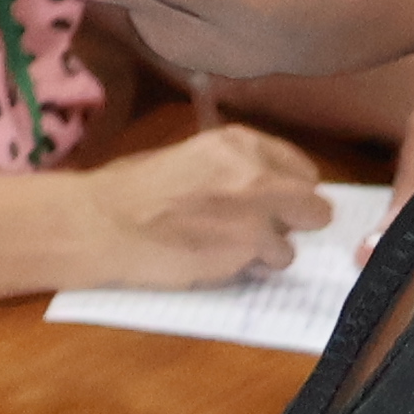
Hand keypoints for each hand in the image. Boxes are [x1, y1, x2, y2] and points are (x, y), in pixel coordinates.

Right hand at [63, 122, 327, 288]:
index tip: (273, 205)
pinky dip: (248, 270)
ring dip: (266, 252)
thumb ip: (233, 168)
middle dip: (291, 222)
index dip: (289, 192)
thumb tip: (265, 187)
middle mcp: (256, 172)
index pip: (301, 170)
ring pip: (291, 244)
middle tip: (260, 232)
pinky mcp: (246, 249)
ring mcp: (256, 213)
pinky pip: (267, 266)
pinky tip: (215, 262)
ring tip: (227, 251)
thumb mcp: (189, 158)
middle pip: (313, 207)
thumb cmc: (128, 190)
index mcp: (239, 143)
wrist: (100, 223)